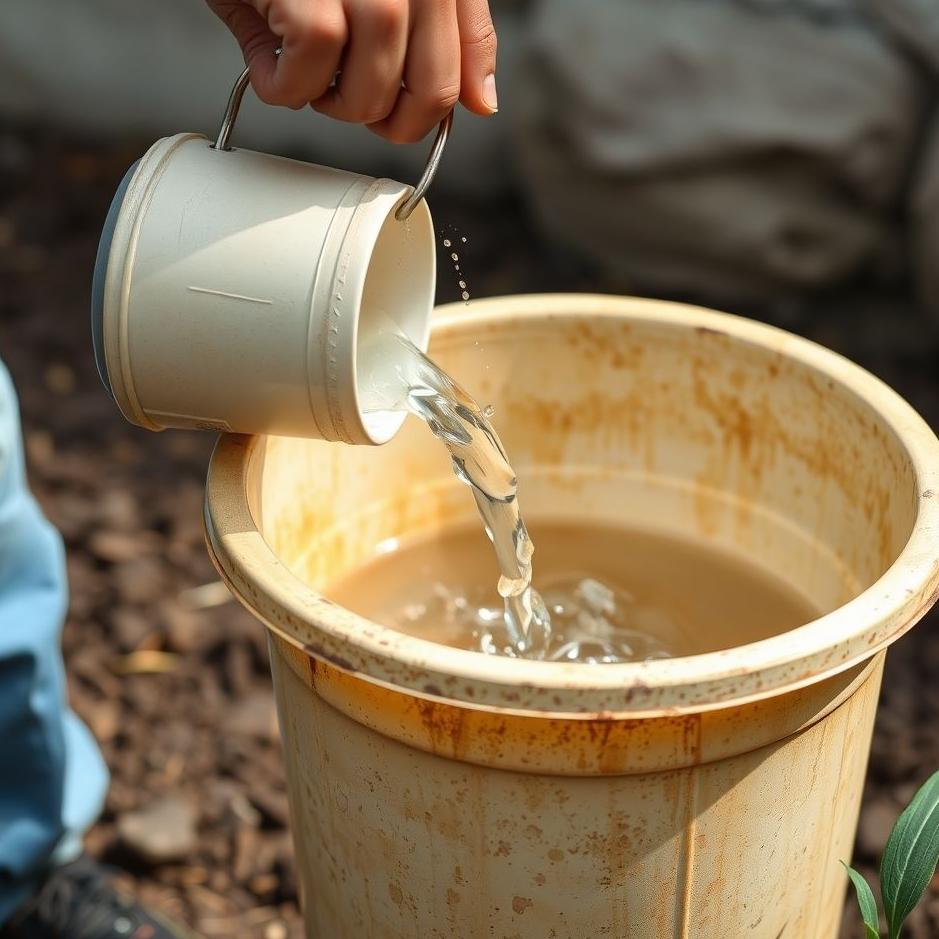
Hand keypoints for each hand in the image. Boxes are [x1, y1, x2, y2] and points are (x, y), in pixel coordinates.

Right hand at [207, 0, 496, 142]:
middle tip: (345, 99)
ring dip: (334, 104)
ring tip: (305, 76)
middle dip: (386, 118)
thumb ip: (444, 32)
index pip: (471, 44)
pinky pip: (311, 67)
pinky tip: (271, 68)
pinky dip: (286, 87)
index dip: (439, 103)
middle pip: (430, 87)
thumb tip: (481, 100)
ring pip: (374, 86)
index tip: (409, 119)